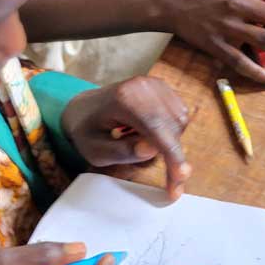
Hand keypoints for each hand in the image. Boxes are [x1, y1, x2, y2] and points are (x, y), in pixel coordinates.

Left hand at [61, 77, 190, 200]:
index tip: (181, 177)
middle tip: (170, 180)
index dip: (173, 155)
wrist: (83, 107)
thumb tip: (152, 150)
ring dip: (171, 141)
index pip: (157, 127)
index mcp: (124, 99)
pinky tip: (150, 135)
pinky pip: (179, 113)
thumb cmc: (87, 130)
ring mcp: (153, 83)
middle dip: (174, 154)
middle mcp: (143, 86)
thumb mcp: (95, 151)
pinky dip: (171, 130)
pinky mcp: (161, 87)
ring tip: (143, 146)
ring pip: (180, 120)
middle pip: (173, 124)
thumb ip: (123, 152)